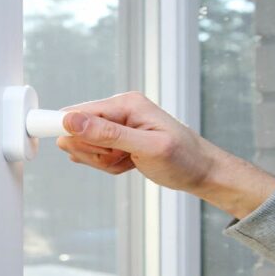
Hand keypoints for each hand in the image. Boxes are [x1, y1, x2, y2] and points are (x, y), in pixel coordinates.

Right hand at [56, 92, 274, 218]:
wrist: (202, 172)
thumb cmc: (184, 158)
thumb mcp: (146, 147)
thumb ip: (107, 133)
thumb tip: (72, 120)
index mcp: (124, 103)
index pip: (76, 113)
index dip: (72, 134)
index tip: (79, 149)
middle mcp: (117, 109)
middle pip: (76, 132)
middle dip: (94, 153)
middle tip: (121, 158)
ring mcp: (115, 124)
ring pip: (84, 147)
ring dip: (102, 161)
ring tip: (128, 161)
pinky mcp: (115, 137)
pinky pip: (95, 155)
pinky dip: (108, 165)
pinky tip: (128, 163)